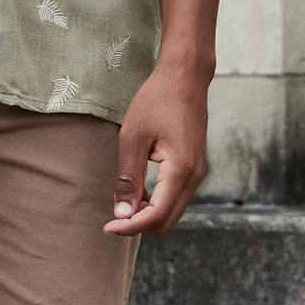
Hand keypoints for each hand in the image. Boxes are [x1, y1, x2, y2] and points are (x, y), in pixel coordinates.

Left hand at [103, 61, 207, 236]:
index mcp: (180, 170)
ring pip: (172, 211)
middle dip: (139, 225)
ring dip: (148, 213)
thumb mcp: (133, 137)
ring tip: (123, 199)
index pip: (155, 216)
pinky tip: (138, 188)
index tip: (106, 226)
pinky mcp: (194, 166)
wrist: (185, 77)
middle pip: (167, 222)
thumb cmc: (157, 101)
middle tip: (113, 215)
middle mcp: (194, 176)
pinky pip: (176, 197)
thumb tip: (122, 214)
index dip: (130, 227)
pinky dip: (156, 201)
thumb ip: (128, 178)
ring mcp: (197, 172)